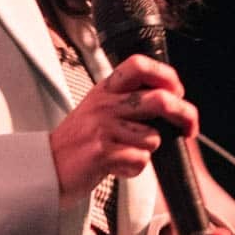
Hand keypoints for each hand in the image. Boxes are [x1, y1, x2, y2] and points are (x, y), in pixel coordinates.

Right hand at [50, 54, 199, 205]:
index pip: (140, 65)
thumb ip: (127, 101)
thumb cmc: (78, 141)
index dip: (166, 75)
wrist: (45, 167)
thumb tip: (170, 101)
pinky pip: (139, 160)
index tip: (178, 91)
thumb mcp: (99, 109)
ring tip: (126, 153)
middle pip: (160, 100)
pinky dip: (133, 169)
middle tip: (189, 128)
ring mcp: (103, 127)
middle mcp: (106, 104)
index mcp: (106, 89)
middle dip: (185, 115)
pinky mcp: (102, 153)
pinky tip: (117, 167)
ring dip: (147, 151)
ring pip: (153, 137)